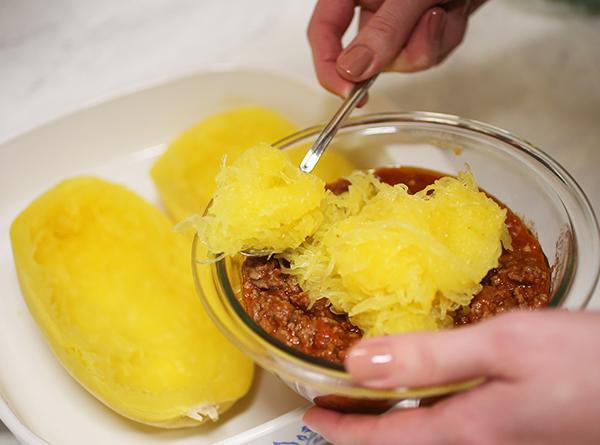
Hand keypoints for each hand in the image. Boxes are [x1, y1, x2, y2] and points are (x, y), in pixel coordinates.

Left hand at [304, 310, 599, 444]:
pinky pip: (450, 423)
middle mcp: (478, 443)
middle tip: (332, 401)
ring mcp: (498, 439)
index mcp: (466, 429)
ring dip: (390, 415)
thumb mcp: (502, 347)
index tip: (312, 415)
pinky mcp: (513, 428)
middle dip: (362, 426)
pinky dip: (421, 406)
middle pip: (401, 441)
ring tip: (367, 391)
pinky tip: (424, 384)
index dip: (341, 430)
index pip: (384, 440)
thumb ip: (429, 357)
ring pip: (425, 434)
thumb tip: (361, 362)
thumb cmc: (586, 365)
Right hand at [307, 0, 487, 97]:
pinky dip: (445, 37)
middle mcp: (369, 5)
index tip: (348, 91)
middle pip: (369, 55)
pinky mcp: (417, 29)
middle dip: (405, 49)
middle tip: (431, 18)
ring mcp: (394, 20)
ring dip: (432, 41)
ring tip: (448, 5)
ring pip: (402, 59)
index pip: (322, 32)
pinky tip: (454, 10)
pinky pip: (425, 54)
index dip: (329, 67)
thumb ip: (383, 29)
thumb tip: (352, 69)